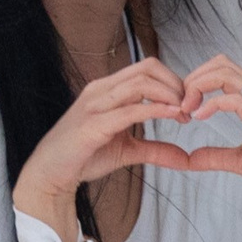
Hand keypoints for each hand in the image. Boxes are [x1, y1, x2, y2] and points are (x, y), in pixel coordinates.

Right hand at [13, 59, 195, 237]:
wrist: (50, 173)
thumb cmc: (84, 156)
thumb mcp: (127, 150)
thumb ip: (155, 149)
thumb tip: (185, 158)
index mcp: (108, 88)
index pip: (147, 68)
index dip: (173, 81)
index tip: (188, 104)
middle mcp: (101, 89)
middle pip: (147, 68)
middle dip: (176, 84)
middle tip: (190, 107)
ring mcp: (95, 104)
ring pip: (140, 82)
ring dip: (169, 95)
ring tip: (183, 113)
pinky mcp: (92, 124)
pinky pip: (129, 110)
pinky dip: (155, 110)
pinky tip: (172, 116)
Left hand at [178, 56, 241, 202]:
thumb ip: (216, 156)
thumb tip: (190, 158)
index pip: (222, 71)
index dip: (197, 81)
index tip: (183, 106)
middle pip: (221, 63)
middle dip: (194, 77)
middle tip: (181, 104)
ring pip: (227, 73)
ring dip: (199, 85)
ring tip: (187, 109)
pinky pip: (236, 99)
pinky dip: (212, 103)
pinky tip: (200, 117)